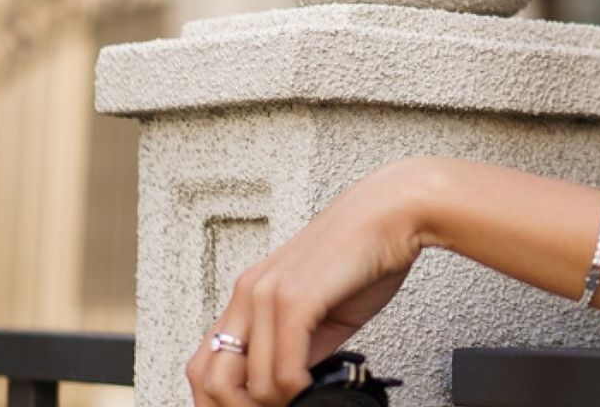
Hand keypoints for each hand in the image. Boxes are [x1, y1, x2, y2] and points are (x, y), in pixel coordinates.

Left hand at [185, 160, 433, 406]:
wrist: (394, 212)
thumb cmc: (364, 254)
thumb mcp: (319, 310)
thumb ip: (297, 346)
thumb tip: (286, 385)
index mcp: (250, 296)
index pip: (205, 365)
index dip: (222, 401)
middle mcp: (249, 294)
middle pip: (208, 378)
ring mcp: (267, 295)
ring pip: (242, 381)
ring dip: (272, 403)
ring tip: (299, 399)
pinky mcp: (295, 298)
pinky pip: (282, 368)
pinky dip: (296, 390)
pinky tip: (314, 387)